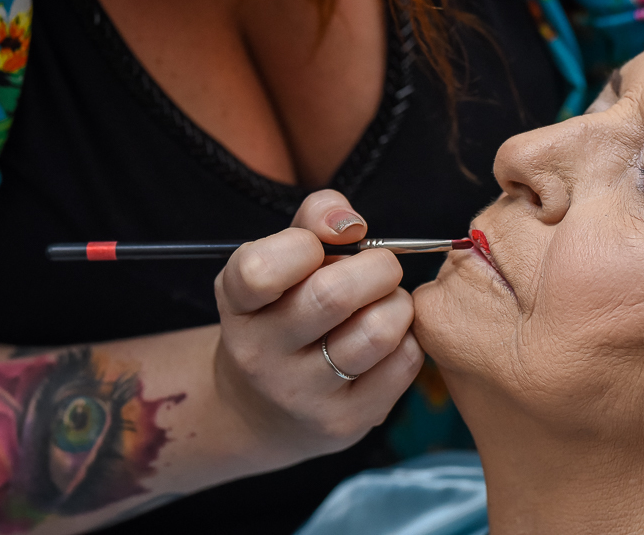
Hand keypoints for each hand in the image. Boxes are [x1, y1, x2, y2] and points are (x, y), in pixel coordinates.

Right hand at [213, 189, 423, 460]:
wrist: (262, 409)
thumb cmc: (280, 312)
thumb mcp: (276, 260)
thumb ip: (312, 221)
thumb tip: (350, 221)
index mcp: (237, 303)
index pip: (261, 269)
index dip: (306, 243)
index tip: (320, 246)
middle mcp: (259, 353)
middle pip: (333, 295)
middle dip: (376, 266)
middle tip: (377, 269)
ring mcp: (301, 394)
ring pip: (378, 331)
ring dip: (397, 304)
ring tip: (384, 304)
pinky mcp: (344, 422)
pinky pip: (402, 363)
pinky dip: (406, 339)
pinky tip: (385, 341)